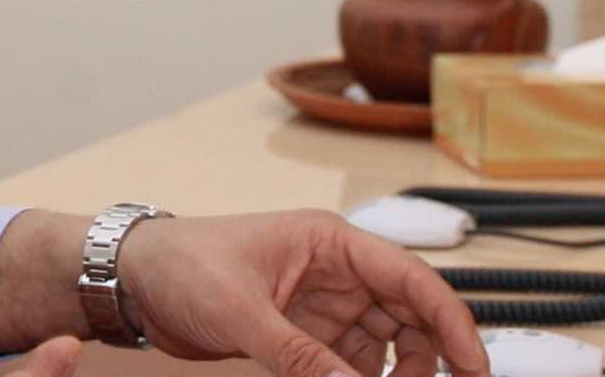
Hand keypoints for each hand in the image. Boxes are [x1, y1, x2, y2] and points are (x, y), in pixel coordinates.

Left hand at [0, 208, 487, 376]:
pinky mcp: (300, 335)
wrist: (129, 279)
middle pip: (408, 317)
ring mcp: (320, 305)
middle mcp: (334, 271)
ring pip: (385, 347)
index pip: (411, 279)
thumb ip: (300, 357)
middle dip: (426, 360)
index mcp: (328, 242)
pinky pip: (348, 365)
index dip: (452, 322)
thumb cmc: (178, 263)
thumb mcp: (241, 311)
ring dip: (391, 376)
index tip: (474, 366)